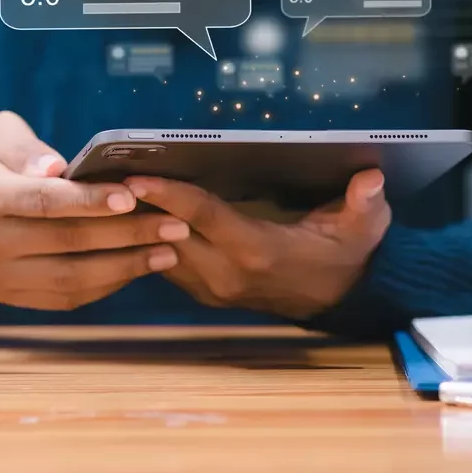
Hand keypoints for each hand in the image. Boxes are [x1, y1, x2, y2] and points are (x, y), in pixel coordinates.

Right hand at [0, 111, 186, 309]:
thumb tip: (57, 169)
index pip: (44, 201)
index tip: (132, 197)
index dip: (90, 201)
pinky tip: (139, 266)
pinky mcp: (7, 296)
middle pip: (66, 242)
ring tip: (169, 251)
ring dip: (126, 266)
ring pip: (70, 278)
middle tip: (174, 224)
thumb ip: (27, 148)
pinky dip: (107, 284)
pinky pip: (65, 297)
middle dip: (127, 234)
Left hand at [124, 170, 390, 319]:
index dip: (169, 194)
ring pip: (158, 253)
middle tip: (100, 174)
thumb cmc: (348, 254)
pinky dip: (146, 240)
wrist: (342, 298)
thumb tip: (372, 178)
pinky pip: (165, 264)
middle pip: (166, 235)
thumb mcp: (364, 227)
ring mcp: (213, 287)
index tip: (136, 175)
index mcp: (257, 252)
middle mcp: (227, 274)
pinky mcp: (207, 292)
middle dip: (133, 208)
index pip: (202, 217)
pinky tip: (128, 216)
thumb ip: (365, 203)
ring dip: (133, 226)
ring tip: (102, 190)